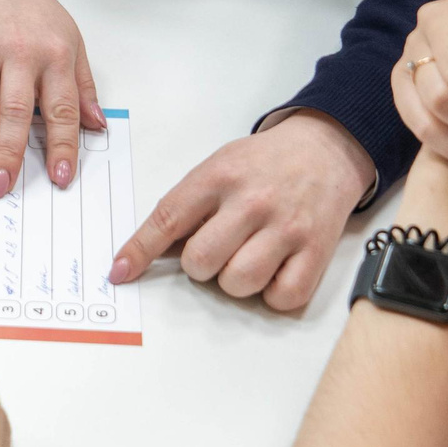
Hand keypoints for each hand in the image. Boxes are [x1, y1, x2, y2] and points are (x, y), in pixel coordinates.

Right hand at [0, 0, 101, 197]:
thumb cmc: (32, 11)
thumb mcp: (70, 39)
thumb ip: (82, 86)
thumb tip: (97, 126)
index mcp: (57, 53)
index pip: (63, 109)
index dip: (62, 146)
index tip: (60, 177)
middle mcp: (22, 51)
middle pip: (17, 111)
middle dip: (10, 153)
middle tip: (4, 185)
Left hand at [111, 112, 371, 309]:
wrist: (326, 149)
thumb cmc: (264, 163)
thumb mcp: (219, 166)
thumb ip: (189, 203)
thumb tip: (153, 251)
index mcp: (219, 176)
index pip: (168, 218)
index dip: (140, 250)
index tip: (121, 272)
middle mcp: (252, 201)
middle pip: (201, 261)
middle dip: (200, 265)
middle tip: (217, 247)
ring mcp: (287, 227)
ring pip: (238, 283)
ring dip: (235, 281)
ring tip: (247, 256)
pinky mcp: (317, 251)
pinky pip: (281, 297)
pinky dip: (272, 293)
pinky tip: (274, 269)